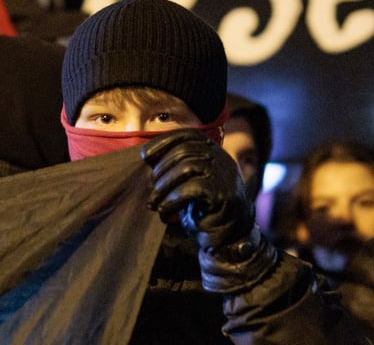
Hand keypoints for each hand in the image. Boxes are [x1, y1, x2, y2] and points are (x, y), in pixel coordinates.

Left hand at [141, 129, 254, 252]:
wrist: (228, 239)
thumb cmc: (203, 210)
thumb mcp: (189, 183)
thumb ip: (176, 167)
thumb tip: (146, 155)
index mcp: (214, 152)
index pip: (188, 135)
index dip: (164, 142)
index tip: (145, 155)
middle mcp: (222, 159)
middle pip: (184, 150)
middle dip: (161, 169)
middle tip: (151, 188)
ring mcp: (225, 177)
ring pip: (187, 168)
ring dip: (164, 185)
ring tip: (154, 202)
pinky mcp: (223, 196)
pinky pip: (193, 189)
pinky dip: (173, 199)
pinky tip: (165, 210)